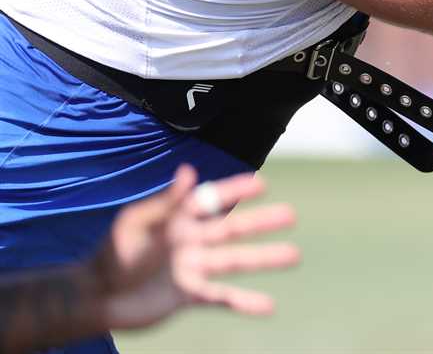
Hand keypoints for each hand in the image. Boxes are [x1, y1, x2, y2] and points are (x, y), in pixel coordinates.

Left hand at [92, 164, 299, 330]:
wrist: (95, 296)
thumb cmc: (110, 254)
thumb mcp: (134, 223)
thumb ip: (165, 202)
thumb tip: (189, 171)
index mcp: (178, 220)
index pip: (212, 201)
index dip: (235, 191)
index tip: (262, 184)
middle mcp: (191, 241)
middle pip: (233, 229)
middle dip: (262, 222)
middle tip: (291, 215)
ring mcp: (193, 268)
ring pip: (236, 261)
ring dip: (265, 259)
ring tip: (294, 256)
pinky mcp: (189, 294)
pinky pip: (222, 297)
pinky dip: (245, 302)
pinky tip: (267, 305)